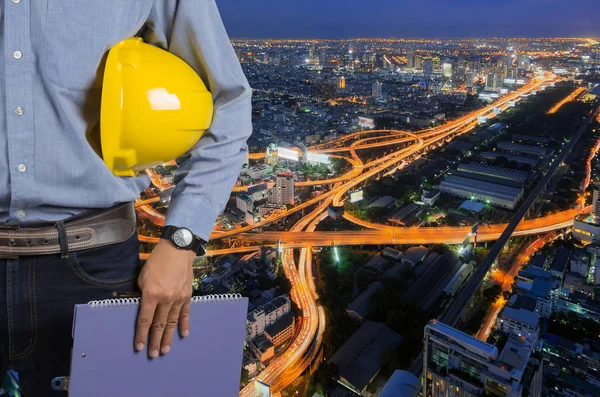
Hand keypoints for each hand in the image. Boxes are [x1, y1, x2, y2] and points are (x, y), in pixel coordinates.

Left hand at [135, 239, 194, 357]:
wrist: (177, 250)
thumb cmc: (157, 261)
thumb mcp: (143, 277)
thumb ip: (143, 293)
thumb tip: (144, 306)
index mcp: (151, 294)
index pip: (145, 320)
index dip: (142, 335)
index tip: (139, 347)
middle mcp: (165, 299)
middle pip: (159, 325)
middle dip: (155, 341)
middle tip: (153, 354)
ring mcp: (178, 298)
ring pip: (172, 322)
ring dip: (168, 337)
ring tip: (165, 350)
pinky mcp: (187, 296)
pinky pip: (185, 313)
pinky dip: (184, 324)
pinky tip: (183, 334)